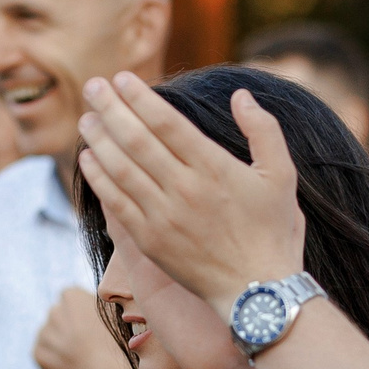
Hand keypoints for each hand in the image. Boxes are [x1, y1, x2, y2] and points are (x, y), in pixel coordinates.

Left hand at [33, 289, 141, 368]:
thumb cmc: (116, 343)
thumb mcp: (115, 312)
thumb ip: (102, 302)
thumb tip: (99, 302)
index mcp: (71, 296)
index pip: (71, 298)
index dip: (82, 312)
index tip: (93, 324)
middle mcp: (53, 311)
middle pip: (59, 315)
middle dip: (68, 326)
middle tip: (87, 342)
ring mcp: (44, 333)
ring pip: (50, 335)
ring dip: (60, 343)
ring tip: (80, 356)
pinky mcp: (38, 354)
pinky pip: (44, 353)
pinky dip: (55, 359)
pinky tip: (72, 365)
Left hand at [77, 72, 304, 310]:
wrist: (257, 290)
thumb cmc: (272, 230)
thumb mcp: (283, 175)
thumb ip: (264, 130)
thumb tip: (240, 95)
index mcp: (214, 168)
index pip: (167, 123)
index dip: (140, 98)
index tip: (122, 78)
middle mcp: (184, 189)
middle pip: (137, 140)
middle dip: (110, 109)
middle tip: (93, 86)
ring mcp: (163, 216)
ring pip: (120, 169)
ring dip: (99, 140)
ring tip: (86, 118)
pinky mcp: (150, 240)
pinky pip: (116, 203)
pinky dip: (99, 178)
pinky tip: (88, 159)